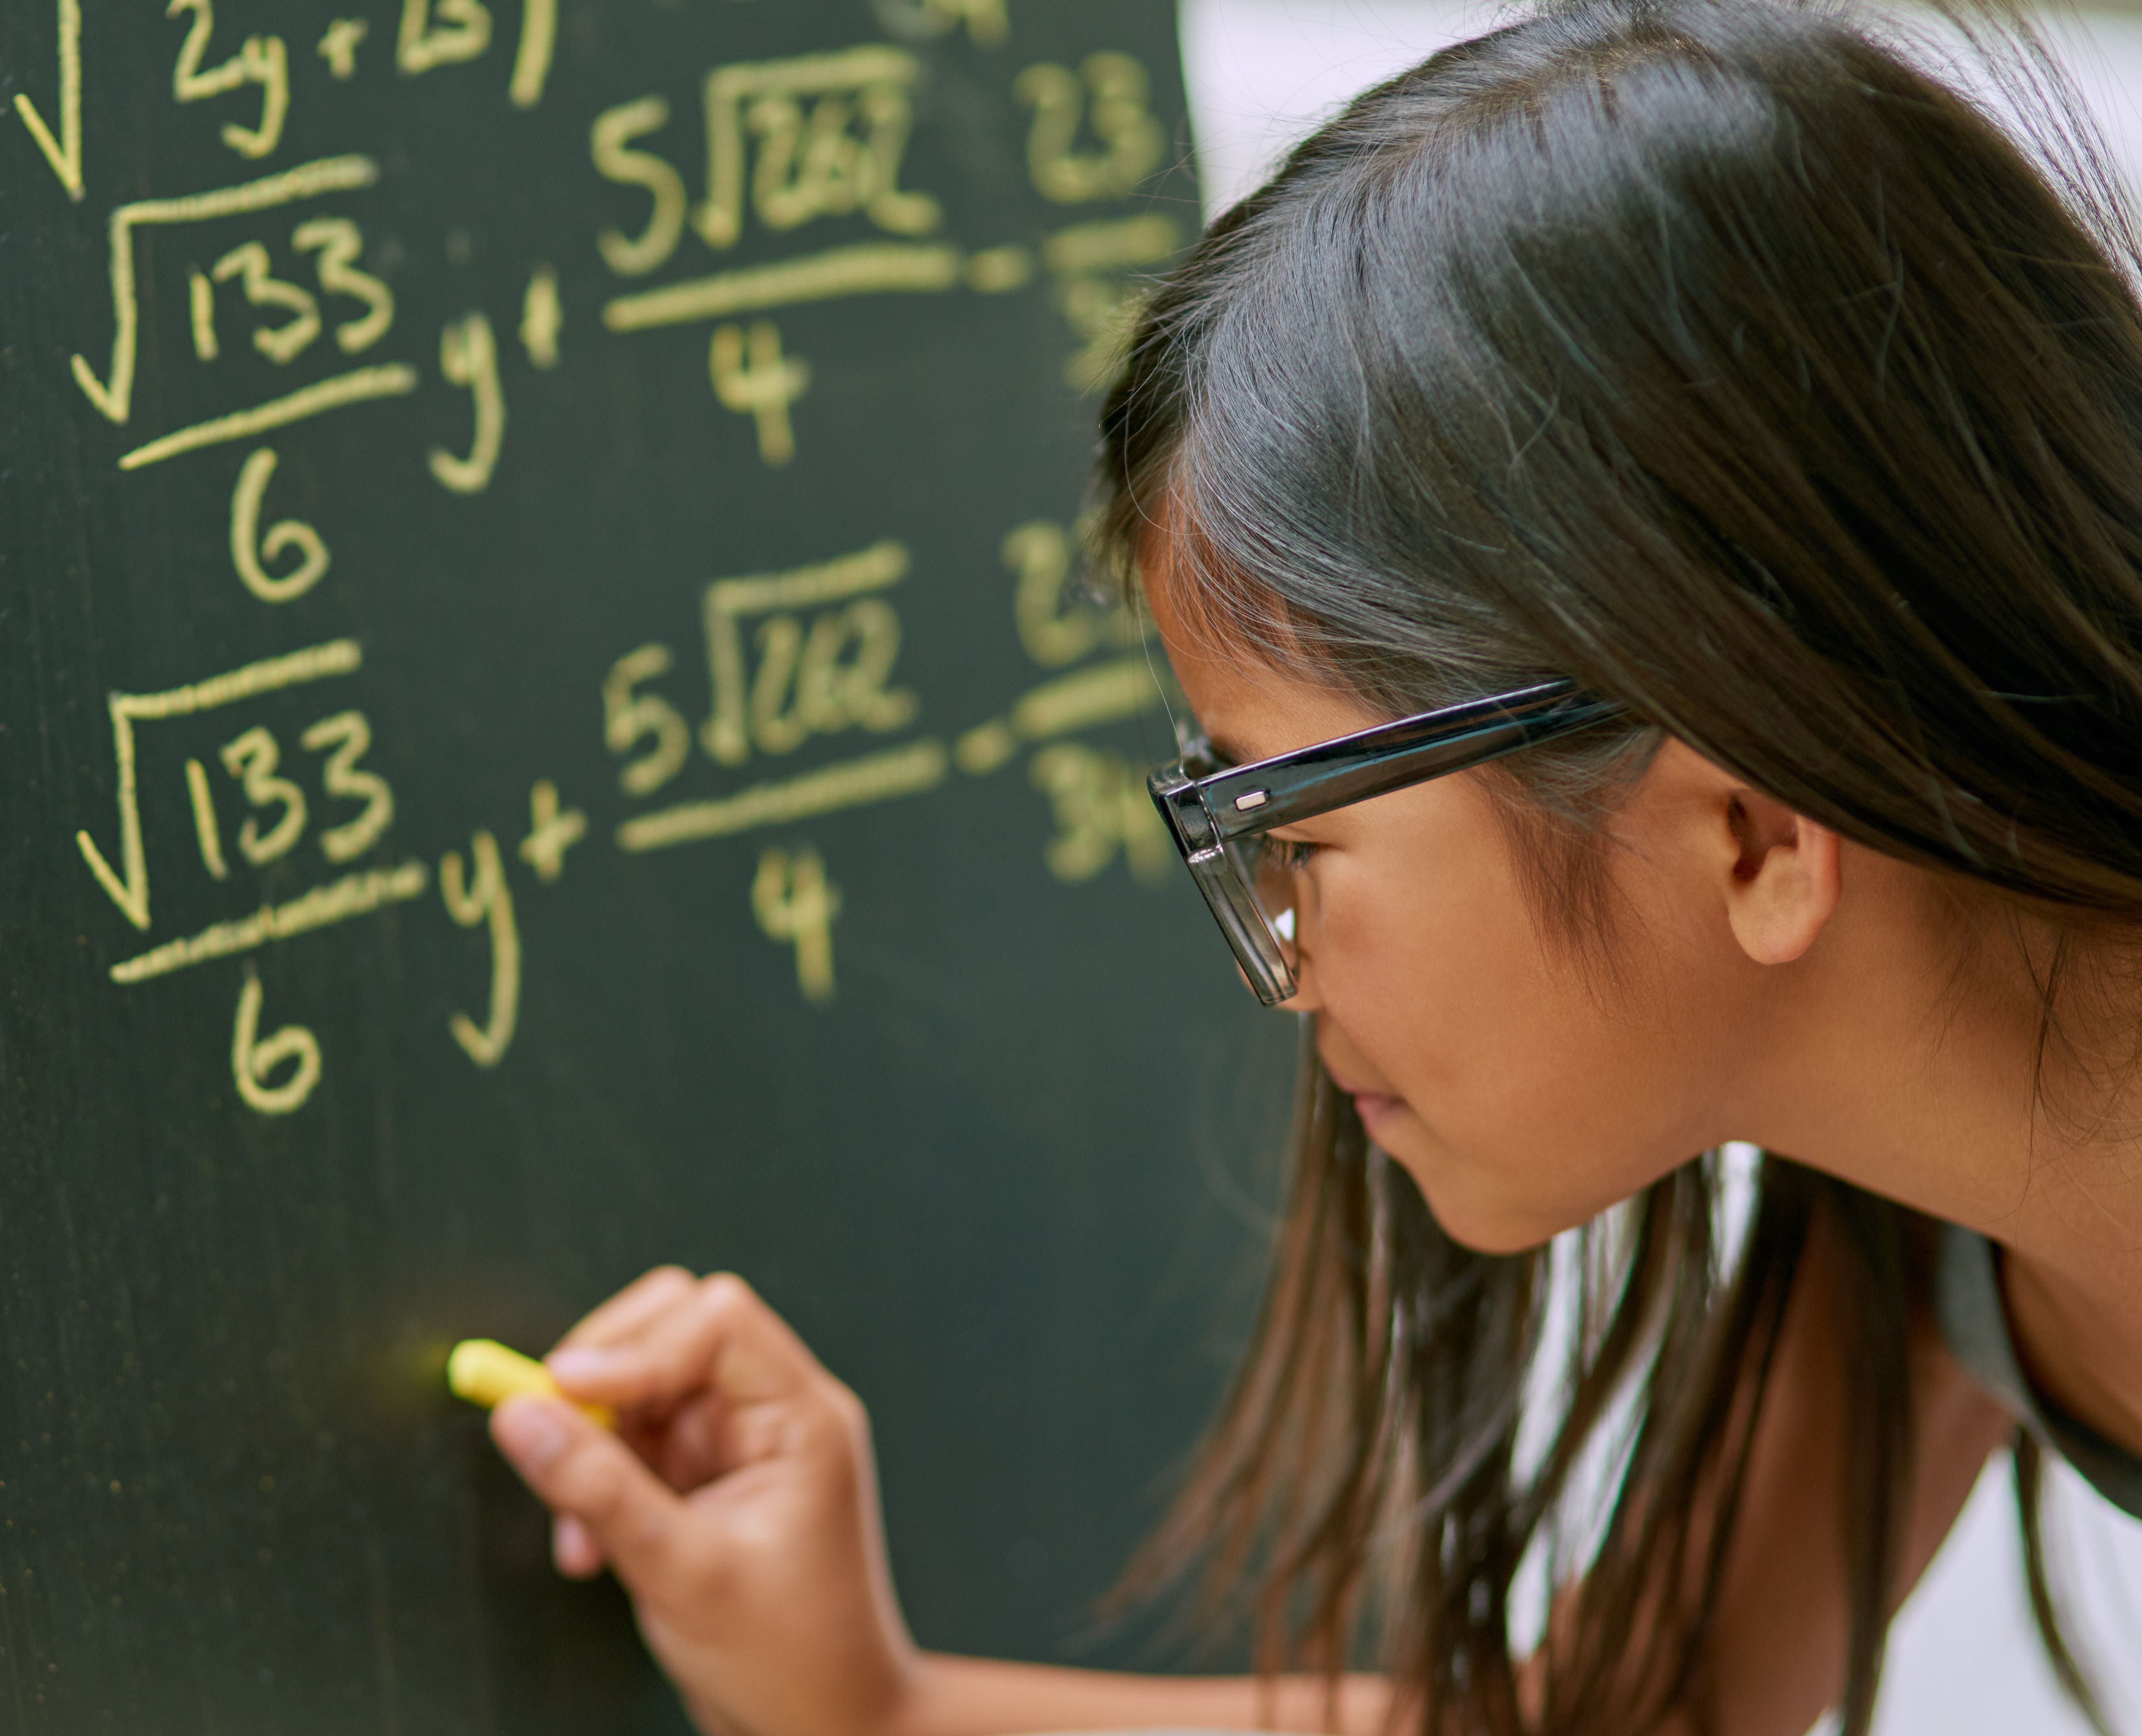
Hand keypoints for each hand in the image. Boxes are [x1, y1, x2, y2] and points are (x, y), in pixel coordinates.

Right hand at [487, 1267, 922, 1735]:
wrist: (823, 1724)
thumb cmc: (785, 1656)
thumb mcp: (682, 1572)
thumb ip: (599, 1488)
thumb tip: (519, 1413)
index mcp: (802, 1416)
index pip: (717, 1321)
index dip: (635, 1346)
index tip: (561, 1390)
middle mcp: (776, 1412)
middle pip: (676, 1328)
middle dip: (604, 1379)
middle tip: (553, 1437)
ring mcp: (740, 1441)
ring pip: (643, 1385)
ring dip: (592, 1442)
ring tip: (581, 1534)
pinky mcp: (707, 1475)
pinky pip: (636, 1440)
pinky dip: (598, 1480)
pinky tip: (592, 1547)